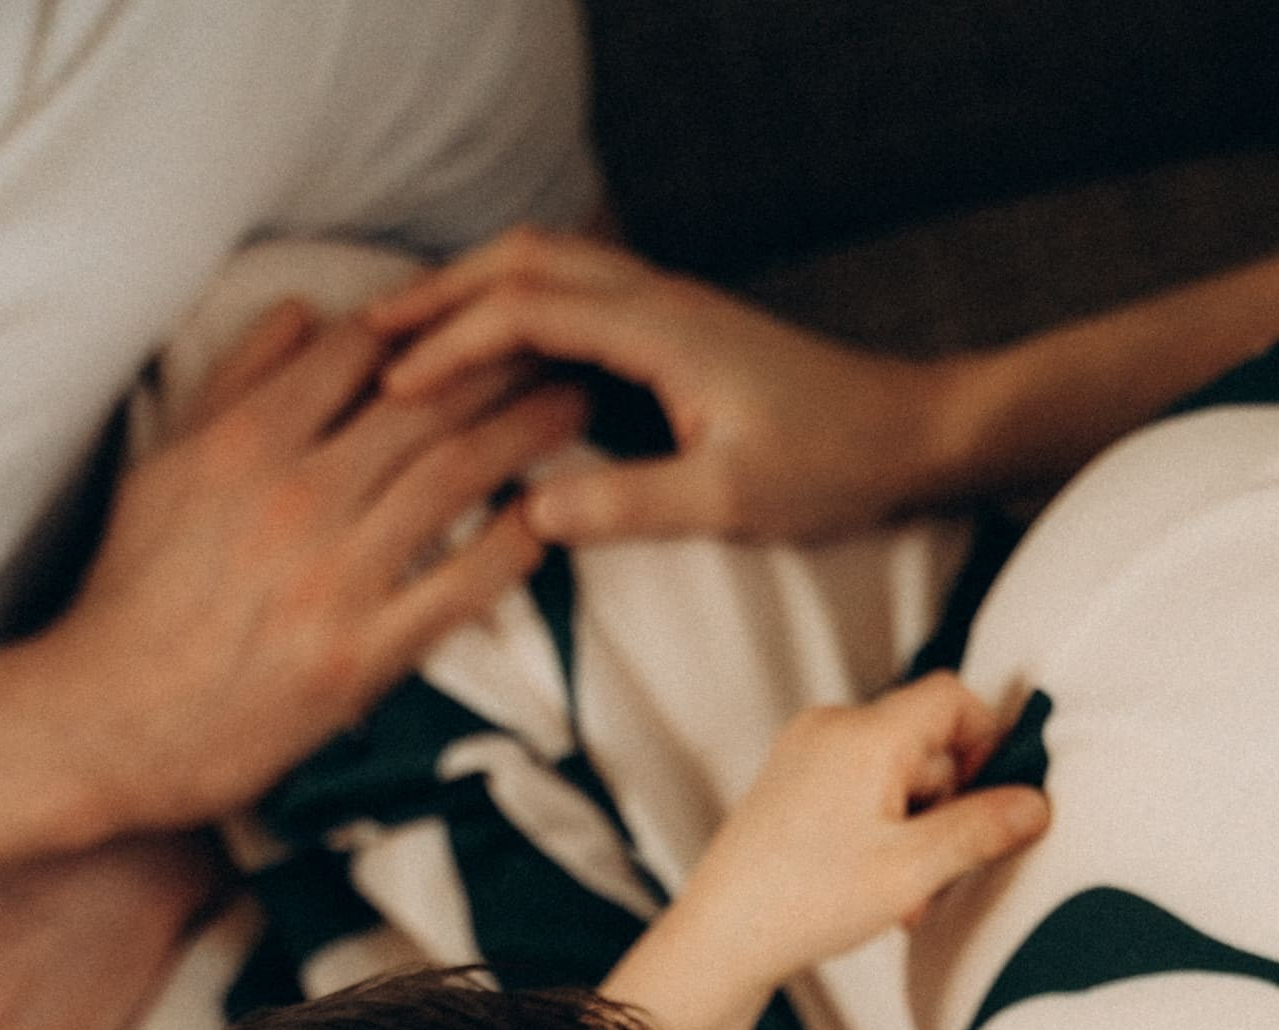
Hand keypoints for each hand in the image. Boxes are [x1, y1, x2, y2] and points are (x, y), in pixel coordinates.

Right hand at [46, 300, 587, 835]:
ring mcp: (334, 576)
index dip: (426, 323)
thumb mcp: (164, 468)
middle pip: (423, 401)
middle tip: (564, 335)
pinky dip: (510, 548)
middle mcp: (296, 495)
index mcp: (244, 442)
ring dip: (526, 432)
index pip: (355, 350)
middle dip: (502, 359)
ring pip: (451, 477)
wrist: (110, 721)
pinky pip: (457, 588)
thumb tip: (302, 311)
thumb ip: (235, 386)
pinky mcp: (359, 655)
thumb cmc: (132, 597)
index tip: (478, 313)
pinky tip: (553, 522)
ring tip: (579, 403)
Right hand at [366, 228, 964, 543]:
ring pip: (548, 267)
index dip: (449, 345)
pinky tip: (491, 353)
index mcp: (659, 329)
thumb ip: (629, 506)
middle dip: (440, 295)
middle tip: (366, 334)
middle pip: (522, 263)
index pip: (524, 312)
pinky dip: (518, 308)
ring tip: (410, 334)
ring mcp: (668, 306)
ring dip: (475, 293)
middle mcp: (656, 299)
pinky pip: (578, 294)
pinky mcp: (679, 328)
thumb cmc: (833, 464)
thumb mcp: (729, 502)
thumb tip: (532, 517)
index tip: (389, 385)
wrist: (913, 432)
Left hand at [612, 674, 1047, 1029]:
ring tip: (902, 891)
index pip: (952, 697)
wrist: (722, 937)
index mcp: (866, 734)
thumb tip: (1036, 804)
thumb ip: (981, 830)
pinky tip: (873, 885)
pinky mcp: (791, 782)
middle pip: (925, 741)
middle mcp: (832, 728)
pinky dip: (879, 829)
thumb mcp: (913, 870)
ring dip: (914, 828)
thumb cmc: (805, 901)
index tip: (997, 796)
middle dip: (946, 804)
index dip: (988, 740)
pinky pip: (858, 789)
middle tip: (939, 868)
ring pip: (893, 773)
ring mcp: (806, 752)